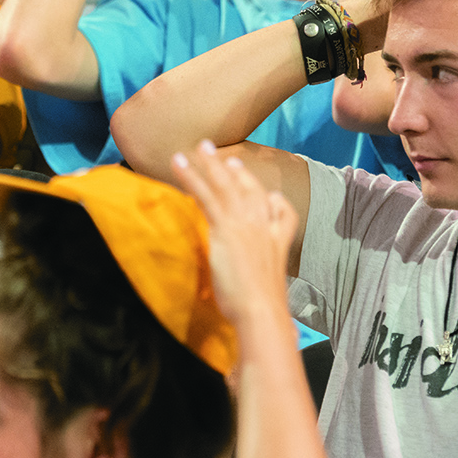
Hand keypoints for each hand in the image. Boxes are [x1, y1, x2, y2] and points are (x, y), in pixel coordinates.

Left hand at [172, 142, 298, 327]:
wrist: (261, 310)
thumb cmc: (263, 306)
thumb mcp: (270, 282)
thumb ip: (267, 265)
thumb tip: (261, 264)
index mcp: (277, 237)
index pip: (277, 206)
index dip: (260, 189)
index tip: (246, 174)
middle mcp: (263, 225)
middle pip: (249, 187)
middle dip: (233, 168)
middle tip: (216, 150)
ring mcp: (244, 223)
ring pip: (225, 185)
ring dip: (208, 163)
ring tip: (197, 147)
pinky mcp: (224, 228)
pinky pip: (205, 195)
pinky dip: (192, 176)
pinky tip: (179, 163)